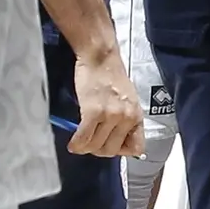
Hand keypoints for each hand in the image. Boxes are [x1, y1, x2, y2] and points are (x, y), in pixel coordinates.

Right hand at [64, 42, 144, 158]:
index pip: (136, 148)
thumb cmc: (111, 76)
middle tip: (89, 142)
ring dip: (84, 148)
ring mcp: (111, 116)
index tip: (109, 144)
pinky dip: (76, 144)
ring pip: (95, 147)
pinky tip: (72, 143)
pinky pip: (83, 138)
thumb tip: (115, 140)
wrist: (100, 57)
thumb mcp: (128, 101)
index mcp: (137, 116)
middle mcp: (127, 118)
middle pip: (111, 151)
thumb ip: (125, 119)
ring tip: (80, 141)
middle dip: (97, 150)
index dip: (121, 151)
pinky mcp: (93, 112)